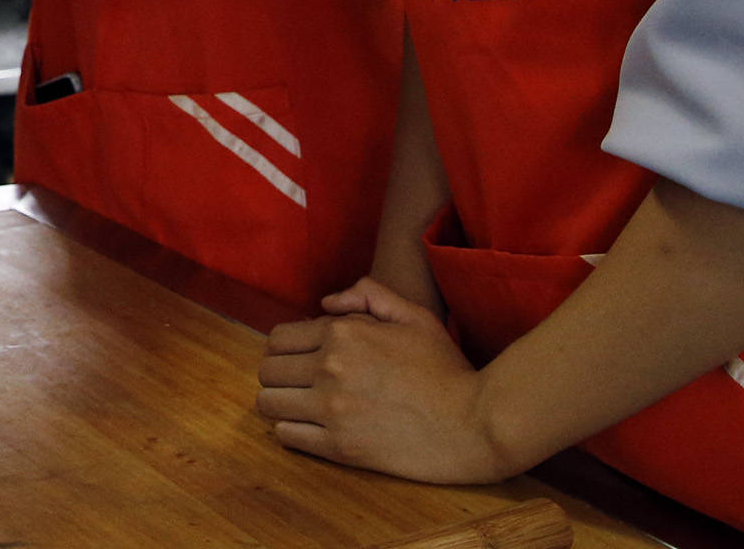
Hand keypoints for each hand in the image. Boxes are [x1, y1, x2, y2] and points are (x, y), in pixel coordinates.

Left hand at [256, 278, 513, 483]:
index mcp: (341, 334)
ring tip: (303, 406)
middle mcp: (328, 368)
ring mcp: (332, 410)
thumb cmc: (447, 368)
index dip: (288, 349)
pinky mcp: (340, 447)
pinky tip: (312, 428)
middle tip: (302, 384)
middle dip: (280, 375)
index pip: (278, 339)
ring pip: (269, 404)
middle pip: (267, 371)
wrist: (476, 423)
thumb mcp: (413, 316)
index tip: (303, 360)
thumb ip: (367, 295)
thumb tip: (326, 303)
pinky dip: (292, 431)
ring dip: (281, 403)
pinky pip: (286, 436)